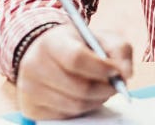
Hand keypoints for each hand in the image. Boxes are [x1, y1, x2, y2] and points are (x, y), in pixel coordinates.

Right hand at [16, 24, 133, 119]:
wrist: (45, 53)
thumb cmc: (78, 45)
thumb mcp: (101, 38)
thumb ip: (120, 50)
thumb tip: (125, 74)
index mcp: (51, 42)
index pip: (76, 59)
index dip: (101, 68)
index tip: (116, 71)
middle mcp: (34, 66)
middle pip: (78, 88)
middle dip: (104, 90)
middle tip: (116, 86)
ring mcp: (29, 90)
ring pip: (74, 106)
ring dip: (96, 101)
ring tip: (102, 90)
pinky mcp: (31, 109)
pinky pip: (65, 116)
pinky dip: (82, 109)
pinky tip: (84, 97)